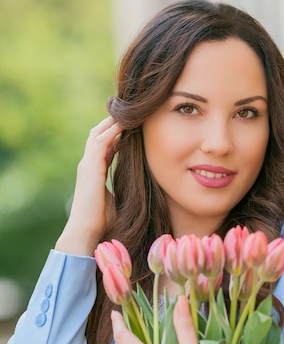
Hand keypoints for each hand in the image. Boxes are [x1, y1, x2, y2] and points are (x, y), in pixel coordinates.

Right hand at [55, 117, 122, 255]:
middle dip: (113, 122)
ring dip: (113, 122)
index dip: (116, 134)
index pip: (104, 146)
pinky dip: (111, 131)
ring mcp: (87, 165)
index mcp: (94, 172)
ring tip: (127, 112)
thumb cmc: (101, 221)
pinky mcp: (90, 168)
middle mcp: (88, 165)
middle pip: (98, 135)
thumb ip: (121, 186)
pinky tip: (124, 124)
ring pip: (98, 134)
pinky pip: (101, 142)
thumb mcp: (115, 198)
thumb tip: (137, 185)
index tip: (131, 125)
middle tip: (129, 111)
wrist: (86, 231)